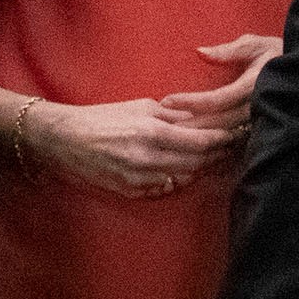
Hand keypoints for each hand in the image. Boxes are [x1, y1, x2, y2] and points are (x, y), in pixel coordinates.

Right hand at [25, 96, 238, 198]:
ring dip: (197, 169)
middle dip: (215, 156)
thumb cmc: (100, 118)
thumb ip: (170, 114)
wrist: (65, 140)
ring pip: (183, 178)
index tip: (233, 134)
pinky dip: (175, 179)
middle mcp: (149, 159)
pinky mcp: (132, 191)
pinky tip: (181, 170)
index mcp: (152, 133)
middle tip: (228, 148)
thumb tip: (196, 118)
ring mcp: (140, 179)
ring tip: (209, 158)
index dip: (221, 140)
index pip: (200, 142)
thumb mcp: (138, 106)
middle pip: (197, 163)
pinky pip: (164, 188)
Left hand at [160, 35, 282, 134]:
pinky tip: (193, 145)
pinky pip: (232, 142)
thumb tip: (200, 52)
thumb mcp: (255, 45)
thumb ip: (229, 50)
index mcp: (252, 86)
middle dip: (187, 125)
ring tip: (169, 134)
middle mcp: (256, 108)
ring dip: (197, 136)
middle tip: (159, 125)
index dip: (191, 102)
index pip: (216, 99)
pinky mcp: (259, 131)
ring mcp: (258, 122)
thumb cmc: (277, 53)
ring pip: (223, 135)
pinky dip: (213, 144)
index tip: (167, 100)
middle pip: (216, 123)